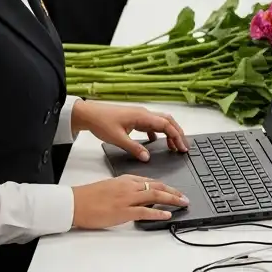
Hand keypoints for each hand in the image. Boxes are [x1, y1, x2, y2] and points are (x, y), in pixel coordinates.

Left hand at [72, 101, 187, 160]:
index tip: (182, 148)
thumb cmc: (102, 123)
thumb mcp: (118, 139)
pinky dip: (157, 133)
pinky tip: (155, 142)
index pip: (166, 125)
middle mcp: (144, 114)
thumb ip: (134, 149)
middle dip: (178, 134)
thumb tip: (147, 158)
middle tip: (183, 148)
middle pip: (168, 121)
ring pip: (161, 122)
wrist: (89, 114)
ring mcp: (140, 115)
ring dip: (169, 133)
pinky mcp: (135, 118)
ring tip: (173, 146)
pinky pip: (151, 125)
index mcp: (143, 117)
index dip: (177, 137)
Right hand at [72, 174, 187, 228]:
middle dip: (173, 192)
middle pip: (157, 186)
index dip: (165, 186)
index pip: (151, 180)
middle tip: (184, 197)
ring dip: (172, 199)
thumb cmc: (88, 196)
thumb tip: (138, 195)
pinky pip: (145, 211)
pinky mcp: (123, 211)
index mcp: (125, 179)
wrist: (74, 203)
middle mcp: (129, 186)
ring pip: (155, 195)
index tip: (174, 190)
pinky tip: (167, 214)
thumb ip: (125, 188)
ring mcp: (127, 198)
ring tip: (182, 203)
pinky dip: (158, 212)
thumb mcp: (110, 186)